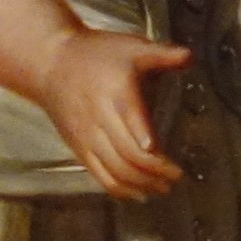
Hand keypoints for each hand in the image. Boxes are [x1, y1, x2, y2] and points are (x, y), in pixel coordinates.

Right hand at [41, 26, 192, 201]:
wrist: (50, 64)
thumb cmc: (96, 55)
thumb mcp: (131, 47)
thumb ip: (162, 55)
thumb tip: (190, 57)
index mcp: (117, 95)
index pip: (134, 128)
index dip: (151, 151)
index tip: (171, 164)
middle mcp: (100, 120)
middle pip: (127, 156)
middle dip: (154, 172)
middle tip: (176, 177)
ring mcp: (87, 137)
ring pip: (114, 171)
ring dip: (141, 185)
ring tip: (162, 188)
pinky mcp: (78, 148)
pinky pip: (99, 175)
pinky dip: (120, 189)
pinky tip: (139, 193)